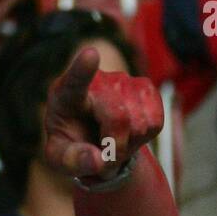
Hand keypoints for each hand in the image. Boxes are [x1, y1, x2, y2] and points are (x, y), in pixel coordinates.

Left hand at [43, 47, 162, 180]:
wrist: (94, 138)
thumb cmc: (71, 145)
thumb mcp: (61, 159)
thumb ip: (73, 161)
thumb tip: (97, 160)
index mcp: (65, 94)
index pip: (75, 80)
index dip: (83, 68)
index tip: (91, 54)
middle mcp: (96, 81)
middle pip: (117, 118)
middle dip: (115, 148)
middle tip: (105, 157)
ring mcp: (122, 80)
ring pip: (140, 123)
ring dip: (130, 144)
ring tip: (114, 143)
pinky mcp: (145, 87)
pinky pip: (155, 121)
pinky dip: (145, 136)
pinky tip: (130, 133)